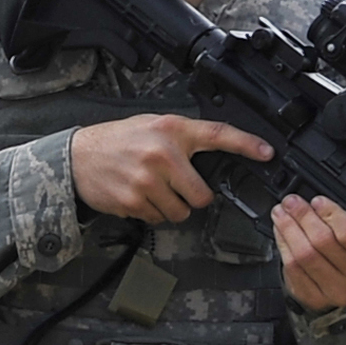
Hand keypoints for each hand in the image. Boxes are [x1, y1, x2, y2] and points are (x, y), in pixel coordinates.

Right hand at [69, 116, 271, 224]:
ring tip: (153, 190)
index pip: (218, 135)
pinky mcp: (134, 201)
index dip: (247, 145)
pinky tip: (137, 196)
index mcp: (171, 130)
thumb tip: (211, 154)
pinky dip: (150, 213)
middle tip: (177, 188)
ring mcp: (147, 181)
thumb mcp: (153, 125)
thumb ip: (182, 137)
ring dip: (171, 208)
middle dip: (193, 197)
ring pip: (180, 212)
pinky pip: (157, 219)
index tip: (268, 153)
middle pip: (201, 195)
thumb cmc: (117, 141)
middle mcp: (162, 154)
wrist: (78, 156)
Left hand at [273, 194, 345, 311]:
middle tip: (290, 203)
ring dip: (288, 230)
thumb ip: (342, 217)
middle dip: (302, 217)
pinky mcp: (317, 299)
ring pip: (304, 255)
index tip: (316, 201)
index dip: (329, 214)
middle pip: (323, 242)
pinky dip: (283, 246)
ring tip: (281, 215)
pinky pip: (293, 270)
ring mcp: (339, 291)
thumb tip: (313, 203)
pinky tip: (281, 234)